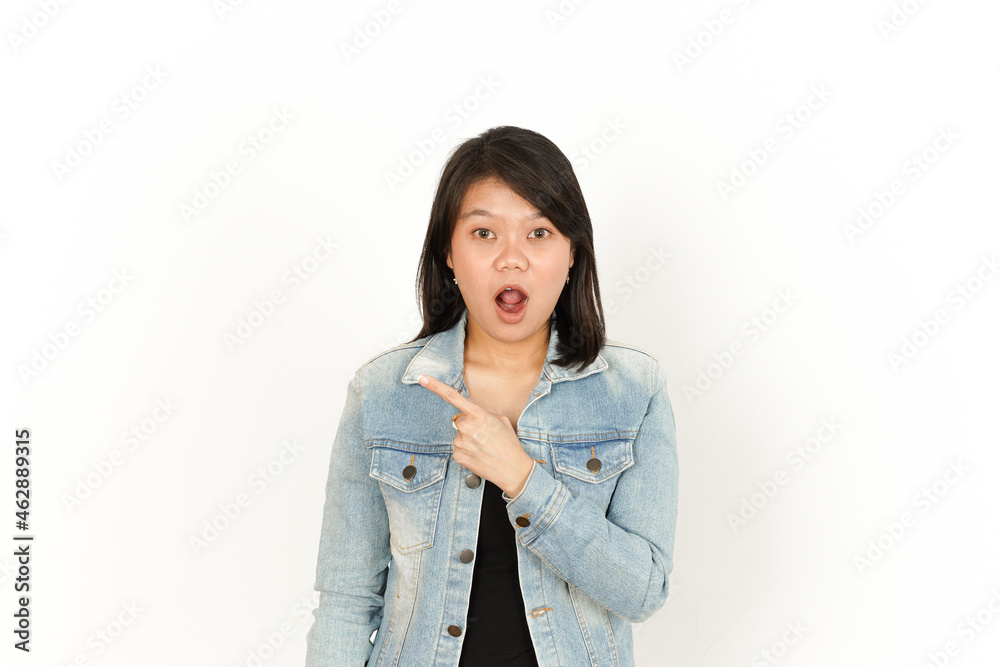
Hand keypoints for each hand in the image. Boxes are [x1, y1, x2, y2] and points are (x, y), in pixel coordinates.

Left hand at [417, 374, 533, 497]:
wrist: (513, 470)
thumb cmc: (510, 445)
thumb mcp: (502, 421)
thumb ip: (484, 414)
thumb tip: (474, 415)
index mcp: (478, 415)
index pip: (452, 396)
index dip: (435, 386)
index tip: (422, 378)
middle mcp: (466, 427)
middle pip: (460, 420)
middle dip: (469, 425)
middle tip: (485, 436)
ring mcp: (460, 442)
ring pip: (459, 435)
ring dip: (469, 439)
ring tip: (484, 447)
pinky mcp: (458, 455)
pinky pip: (459, 448)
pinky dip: (467, 451)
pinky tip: (479, 455)